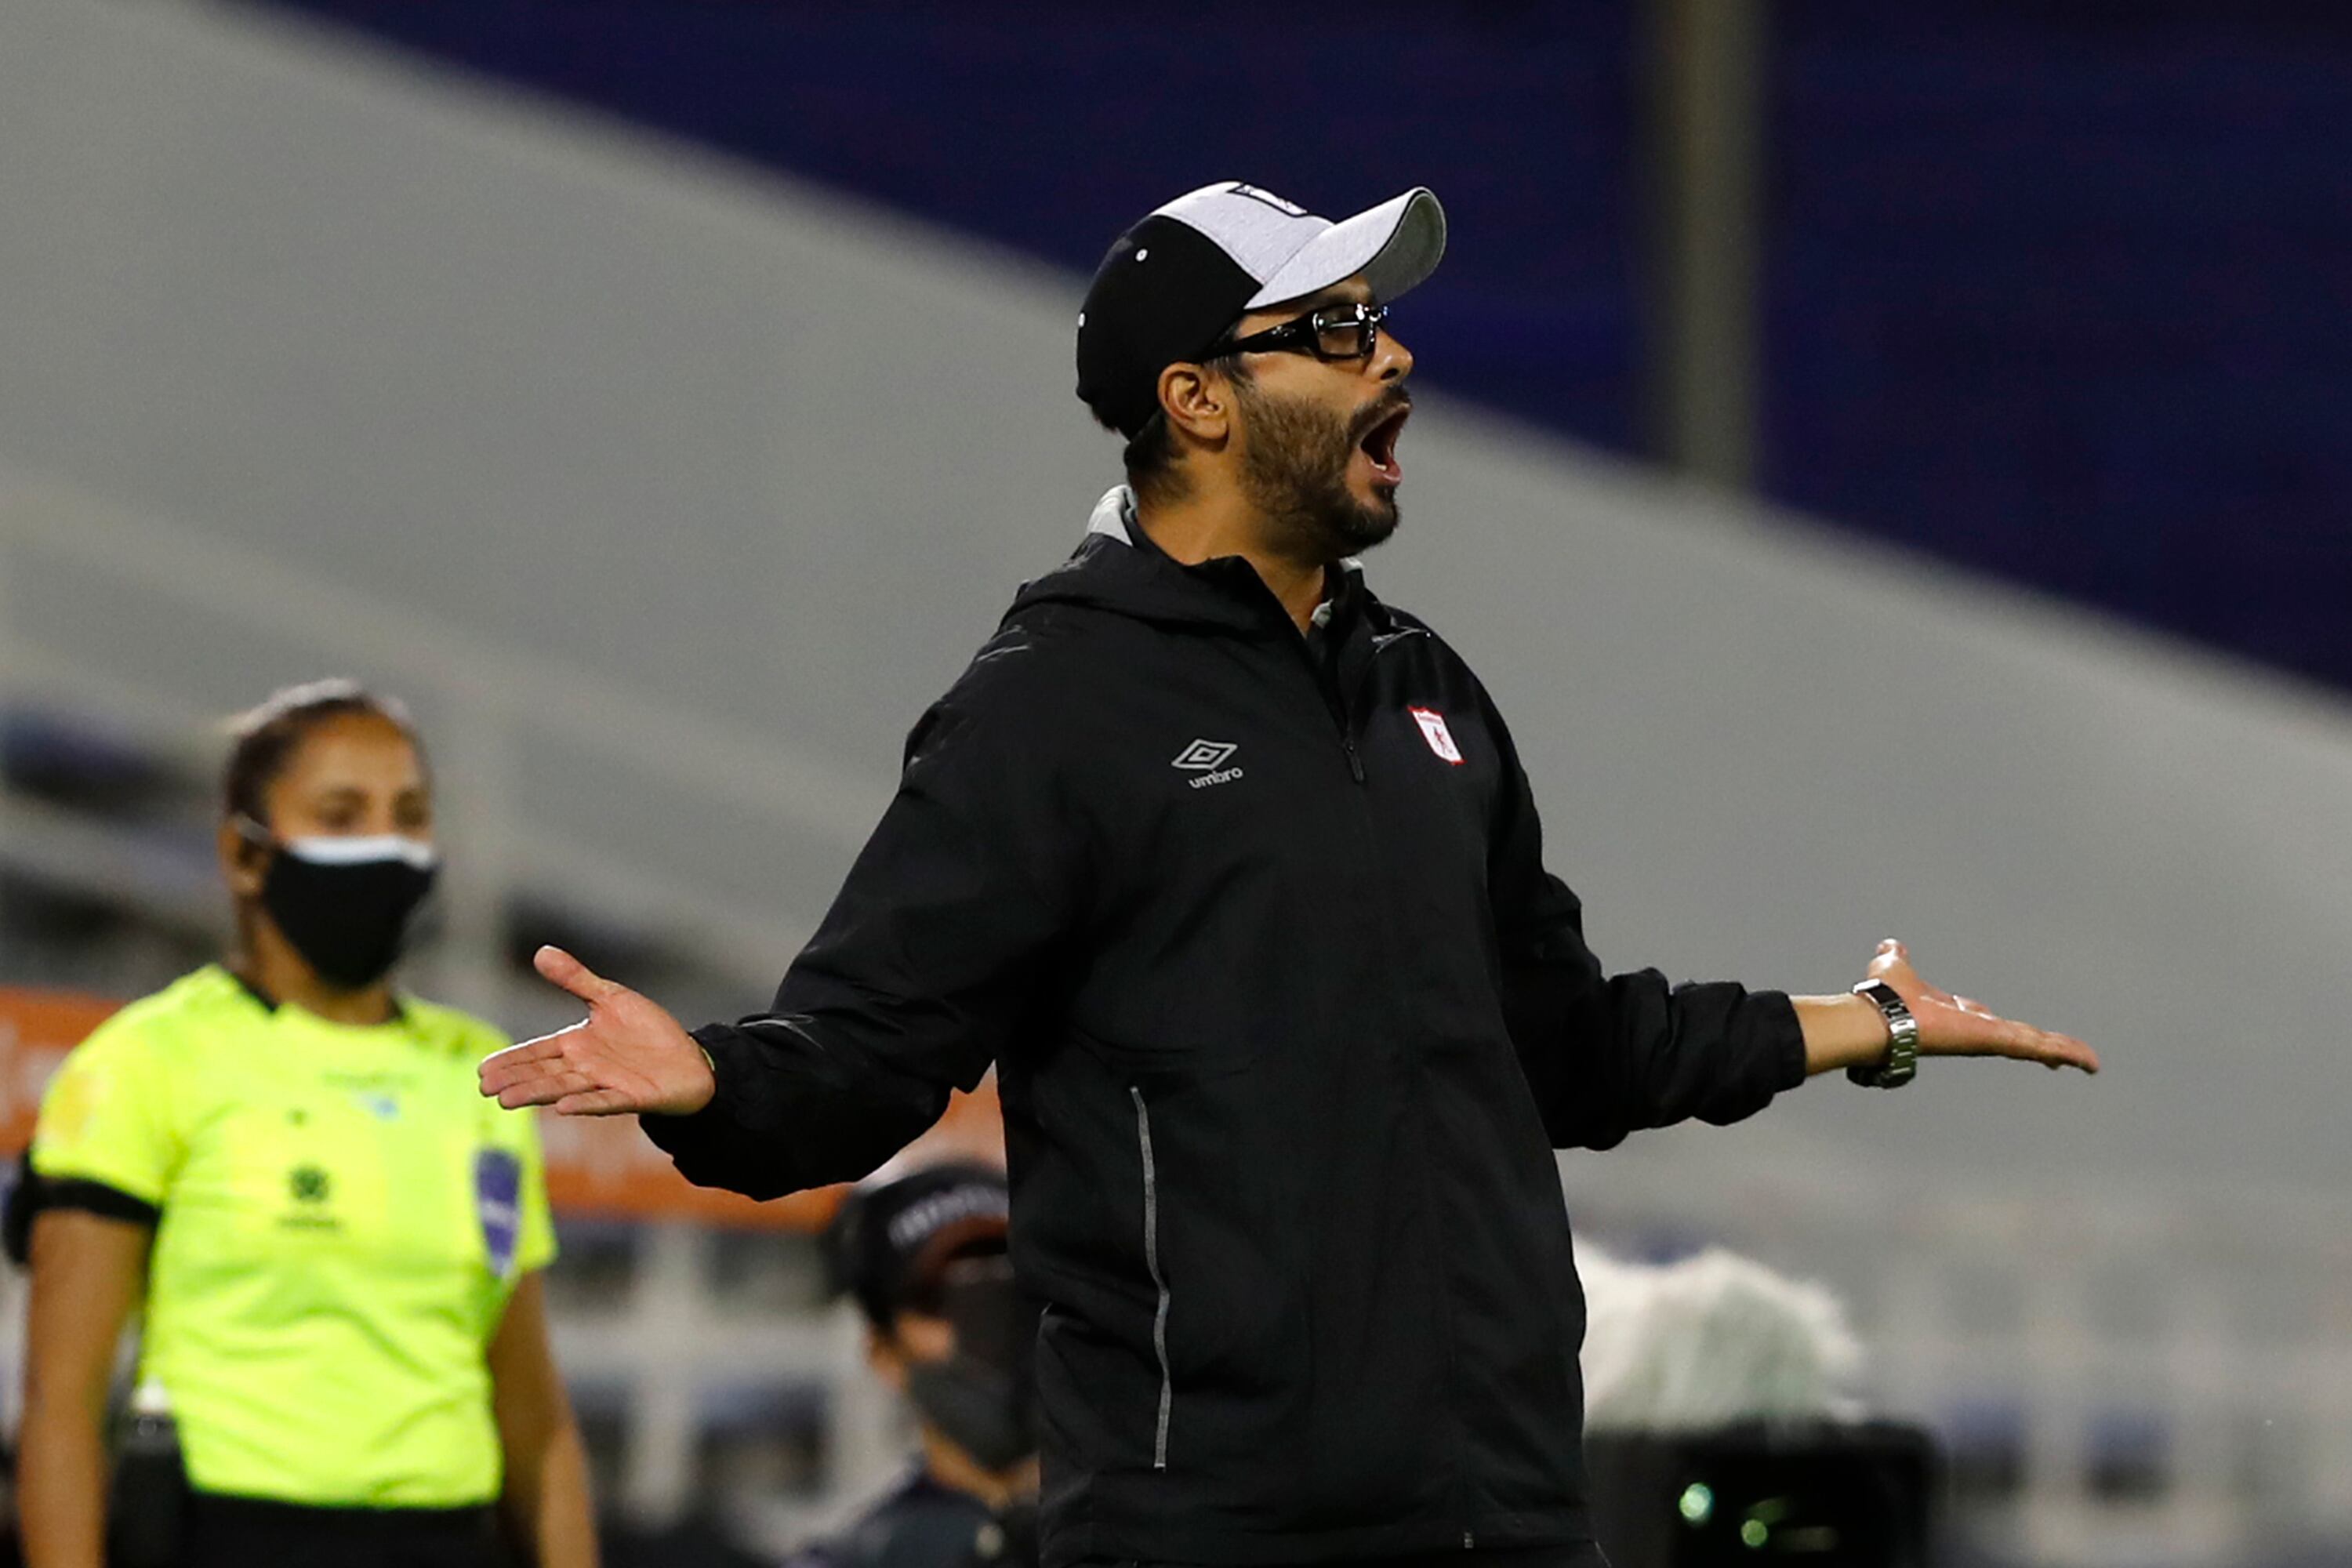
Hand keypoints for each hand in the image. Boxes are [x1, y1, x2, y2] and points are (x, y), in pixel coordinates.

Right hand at [478, 946, 717, 1115]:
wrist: (689, 1059)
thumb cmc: (648, 1031)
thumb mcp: (610, 998)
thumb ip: (576, 979)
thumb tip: (541, 951)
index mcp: (577, 1044)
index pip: (536, 1052)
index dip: (511, 1060)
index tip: (482, 1070)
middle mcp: (586, 1066)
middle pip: (544, 1073)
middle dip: (515, 1079)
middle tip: (485, 1088)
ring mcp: (607, 1083)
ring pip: (565, 1088)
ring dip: (537, 1093)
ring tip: (507, 1100)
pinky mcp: (632, 1096)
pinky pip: (606, 1100)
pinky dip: (586, 1103)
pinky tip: (564, 1108)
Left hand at [1867, 938, 2099, 1073]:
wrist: (1878, 1018)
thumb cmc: (1884, 998)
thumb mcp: (1896, 968)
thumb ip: (1896, 958)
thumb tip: (1891, 946)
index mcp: (1953, 1017)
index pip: (1983, 1021)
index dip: (1994, 1023)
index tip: (2005, 1028)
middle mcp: (1972, 1031)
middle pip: (2015, 1037)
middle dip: (2040, 1045)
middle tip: (2062, 1054)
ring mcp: (1987, 1038)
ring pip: (2033, 1045)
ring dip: (2063, 1051)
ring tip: (2090, 1062)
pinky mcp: (1998, 1041)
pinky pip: (2039, 1047)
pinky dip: (2067, 1052)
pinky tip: (2089, 1062)